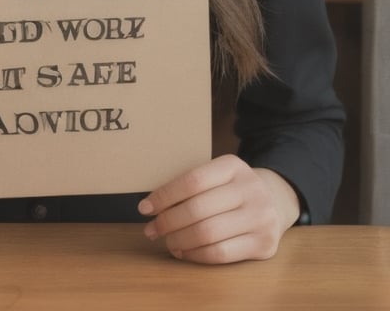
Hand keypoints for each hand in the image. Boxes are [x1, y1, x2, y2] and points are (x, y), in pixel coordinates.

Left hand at [138, 154, 300, 264]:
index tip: (144, 208)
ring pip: (208, 233)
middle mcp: (250, 189)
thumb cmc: (233, 188)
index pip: (192, 181)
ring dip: (179, 240)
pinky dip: (196, 255)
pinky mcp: (264, 244)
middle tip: (151, 229)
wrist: (276, 199)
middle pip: (198, 209)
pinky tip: (184, 251)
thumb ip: (192, 185)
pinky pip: (221, 254)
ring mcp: (261, 217)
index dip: (165, 196)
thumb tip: (152, 205)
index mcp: (233, 166)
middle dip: (168, 222)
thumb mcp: (218, 175)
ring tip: (167, 241)